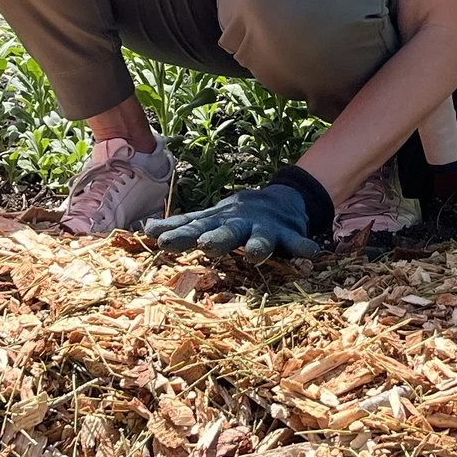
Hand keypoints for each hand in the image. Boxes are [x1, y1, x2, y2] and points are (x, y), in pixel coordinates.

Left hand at [146, 181, 320, 258]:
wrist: (280, 200)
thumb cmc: (234, 217)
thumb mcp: (208, 219)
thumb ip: (181, 226)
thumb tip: (146, 228)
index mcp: (217, 223)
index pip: (194, 228)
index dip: (178, 235)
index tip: (160, 241)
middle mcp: (239, 224)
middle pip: (226, 232)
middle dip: (217, 239)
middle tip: (207, 245)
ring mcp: (265, 228)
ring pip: (262, 238)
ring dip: (259, 245)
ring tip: (256, 254)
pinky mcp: (289, 234)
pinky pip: (298, 243)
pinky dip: (303, 248)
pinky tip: (311, 255)